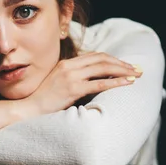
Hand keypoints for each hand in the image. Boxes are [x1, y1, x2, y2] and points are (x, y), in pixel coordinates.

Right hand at [23, 52, 141, 114]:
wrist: (29, 108)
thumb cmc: (44, 101)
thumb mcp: (58, 83)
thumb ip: (74, 78)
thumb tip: (92, 81)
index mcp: (66, 63)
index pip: (95, 55)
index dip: (112, 59)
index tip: (125, 65)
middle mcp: (70, 66)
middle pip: (102, 59)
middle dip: (122, 63)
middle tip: (136, 69)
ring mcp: (71, 77)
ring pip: (103, 68)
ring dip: (122, 70)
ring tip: (135, 74)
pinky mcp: (73, 89)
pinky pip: (99, 84)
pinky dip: (115, 82)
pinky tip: (126, 83)